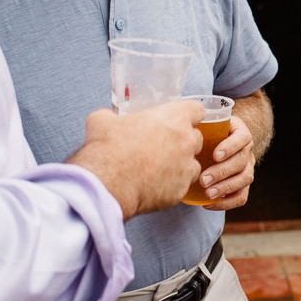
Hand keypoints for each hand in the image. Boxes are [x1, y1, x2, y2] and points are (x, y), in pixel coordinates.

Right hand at [69, 100, 202, 218]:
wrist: (107, 183)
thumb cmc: (107, 148)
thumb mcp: (103, 120)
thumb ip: (113, 116)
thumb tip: (109, 118)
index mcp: (174, 118)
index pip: (197, 110)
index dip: (189, 114)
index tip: (181, 119)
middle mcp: (186, 141)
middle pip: (196, 138)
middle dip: (184, 141)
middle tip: (164, 146)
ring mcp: (185, 167)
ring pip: (192, 164)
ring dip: (181, 165)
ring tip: (159, 169)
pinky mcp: (180, 190)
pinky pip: (182, 186)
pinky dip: (172, 186)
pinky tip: (154, 186)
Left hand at [193, 115, 255, 210]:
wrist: (219, 143)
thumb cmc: (208, 133)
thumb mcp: (206, 124)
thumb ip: (197, 124)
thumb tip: (179, 126)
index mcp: (240, 133)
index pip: (243, 138)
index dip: (231, 147)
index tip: (215, 155)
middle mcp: (246, 151)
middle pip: (241, 161)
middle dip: (222, 172)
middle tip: (203, 179)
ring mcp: (247, 168)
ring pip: (244, 179)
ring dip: (225, 188)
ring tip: (207, 193)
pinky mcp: (243, 185)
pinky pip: (241, 196)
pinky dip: (227, 202)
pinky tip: (208, 203)